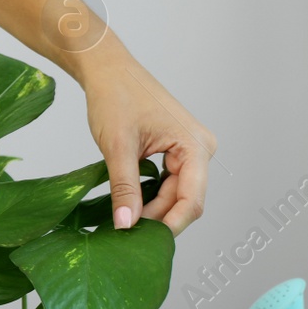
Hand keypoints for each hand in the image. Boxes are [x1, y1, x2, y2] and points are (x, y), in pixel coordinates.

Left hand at [79, 46, 215, 234]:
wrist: (107, 69)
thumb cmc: (115, 96)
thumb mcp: (117, 147)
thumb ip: (125, 189)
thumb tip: (126, 225)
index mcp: (195, 145)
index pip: (192, 201)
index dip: (168, 225)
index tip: (141, 239)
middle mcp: (200, 149)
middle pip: (184, 200)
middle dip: (157, 218)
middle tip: (124, 230)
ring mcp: (190, 150)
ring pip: (175, 195)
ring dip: (152, 208)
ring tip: (124, 217)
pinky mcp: (177, 151)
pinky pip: (169, 183)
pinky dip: (150, 196)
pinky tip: (131, 202)